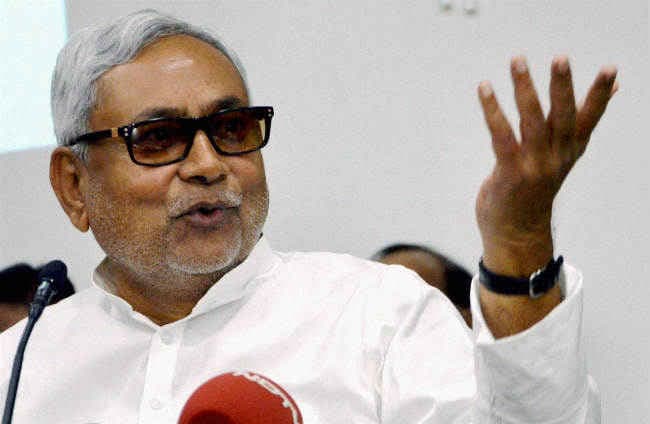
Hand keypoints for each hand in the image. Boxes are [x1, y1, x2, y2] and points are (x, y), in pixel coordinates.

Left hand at [476, 56, 617, 274]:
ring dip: (524, 89)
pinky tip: (485, 89)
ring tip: (518, 61)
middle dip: (563, 86)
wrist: (517, 234)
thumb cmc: (534, 190)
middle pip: (563, 116)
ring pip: (532, 120)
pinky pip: (502, 134)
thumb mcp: (559, 160)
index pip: (590, 119)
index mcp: (570, 152)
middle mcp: (556, 158)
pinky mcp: (510, 172)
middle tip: (561, 58)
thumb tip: (608, 98)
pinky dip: (493, 110)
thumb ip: (572, 130)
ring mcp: (534, 166)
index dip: (601, 95)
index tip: (612, 69)